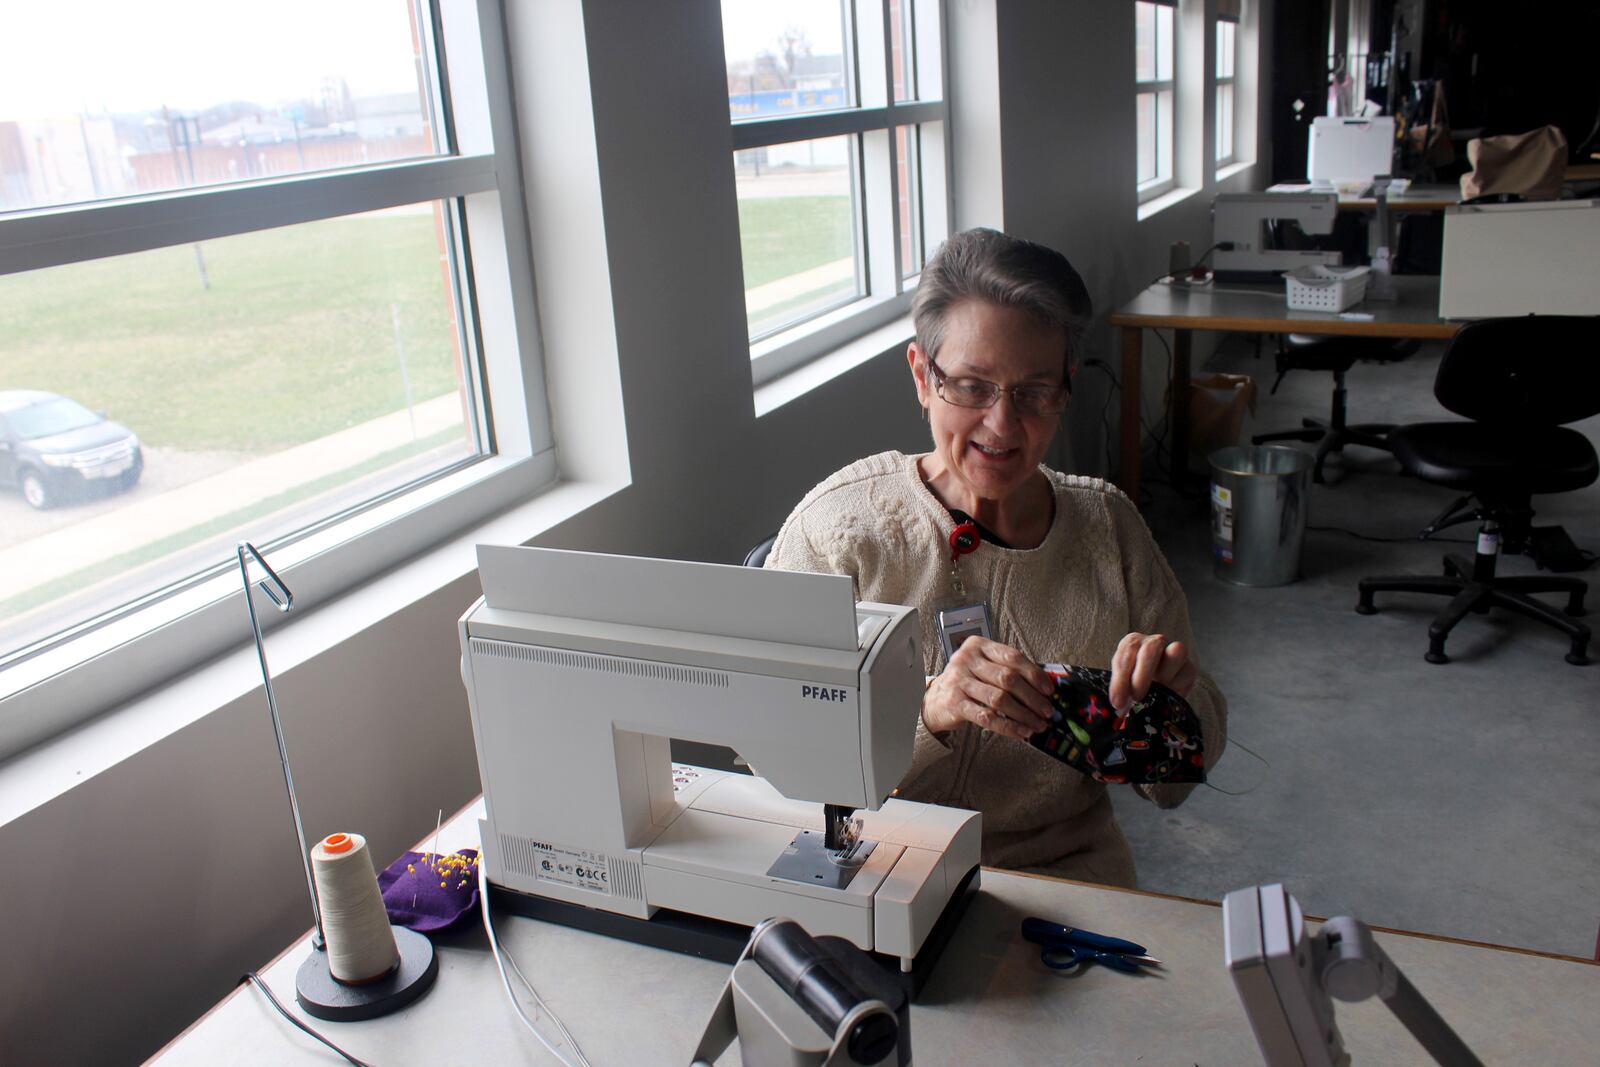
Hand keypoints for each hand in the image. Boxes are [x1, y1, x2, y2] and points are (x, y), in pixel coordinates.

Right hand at [922, 636, 1056, 740]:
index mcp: (978, 646)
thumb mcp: (985, 667)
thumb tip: (1044, 687)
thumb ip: (1009, 670)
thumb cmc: (968, 681)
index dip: (1034, 674)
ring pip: (999, 699)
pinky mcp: (955, 703)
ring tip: (1037, 724)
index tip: (1049, 690)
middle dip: (1032, 698)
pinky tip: (1021, 732)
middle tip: (1047, 711)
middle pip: (1008, 678)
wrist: (936, 699)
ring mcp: (959, 681)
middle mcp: (966, 660)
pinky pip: (987, 717)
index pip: (1012, 657)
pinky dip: (1008, 727)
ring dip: (1024, 715)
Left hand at [1107, 632, 1197, 712]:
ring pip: (1175, 652)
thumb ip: (1121, 690)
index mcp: (1132, 643)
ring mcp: (1175, 651)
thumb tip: (1120, 708)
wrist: (1155, 691)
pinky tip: (1167, 696)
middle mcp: (1154, 642)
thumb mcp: (1123, 685)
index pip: (1126, 654)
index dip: (1121, 680)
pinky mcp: (1189, 668)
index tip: (1118, 702)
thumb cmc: (1133, 685)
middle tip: (1136, 698)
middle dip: (1142, 676)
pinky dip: (1177, 687)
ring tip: (1155, 694)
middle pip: (1151, 650)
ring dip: (1164, 676)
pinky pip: (1187, 673)